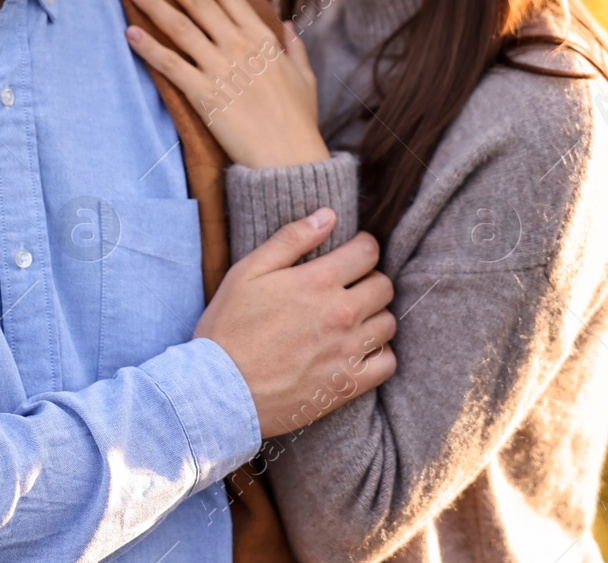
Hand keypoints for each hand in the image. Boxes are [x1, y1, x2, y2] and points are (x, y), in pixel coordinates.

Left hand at [124, 0, 328, 169]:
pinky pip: (171, 66)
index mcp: (263, 39)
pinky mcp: (204, 95)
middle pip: (200, 3)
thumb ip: (295, 48)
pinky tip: (130, 33)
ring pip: (181, 28)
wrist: (288, 157)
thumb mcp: (305, 78)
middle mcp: (239, 47)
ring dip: (154, 4)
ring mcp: (220, 69)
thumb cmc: (299, 121)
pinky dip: (149, 48)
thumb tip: (287, 26)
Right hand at [195, 209, 396, 437]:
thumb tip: (327, 215)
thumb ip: (290, 239)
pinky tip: (358, 350)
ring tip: (353, 319)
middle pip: (383, 286)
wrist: (219, 392)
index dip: (362, 247)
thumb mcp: (248, 272)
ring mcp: (347, 351)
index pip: (368, 252)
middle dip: (370, 280)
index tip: (352, 254)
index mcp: (318, 281)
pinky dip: (379, 354)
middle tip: (350, 287)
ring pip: (388, 322)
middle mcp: (341, 314)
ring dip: (375, 316)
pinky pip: (387, 363)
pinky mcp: (348, 385)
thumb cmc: (228, 328)